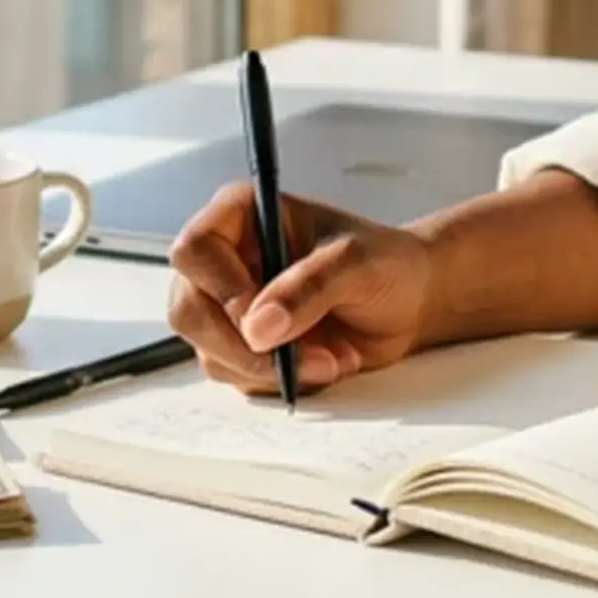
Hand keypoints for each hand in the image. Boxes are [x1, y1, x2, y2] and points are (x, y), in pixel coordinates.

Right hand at [165, 184, 437, 395]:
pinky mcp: (244, 347)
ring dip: (271, 368)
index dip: (221, 290)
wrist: (409, 302)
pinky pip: (237, 376)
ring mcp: (229, 308)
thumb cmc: (385, 263)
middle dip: (243, 346)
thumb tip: (259, 326)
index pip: (196, 251)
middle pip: (189, 310)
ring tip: (331, 357)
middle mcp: (226, 260)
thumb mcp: (356, 262)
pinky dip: (280, 381)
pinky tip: (322, 364)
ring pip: (211, 352)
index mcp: (241, 216)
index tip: (263, 321)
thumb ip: (309, 287)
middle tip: (296, 358)